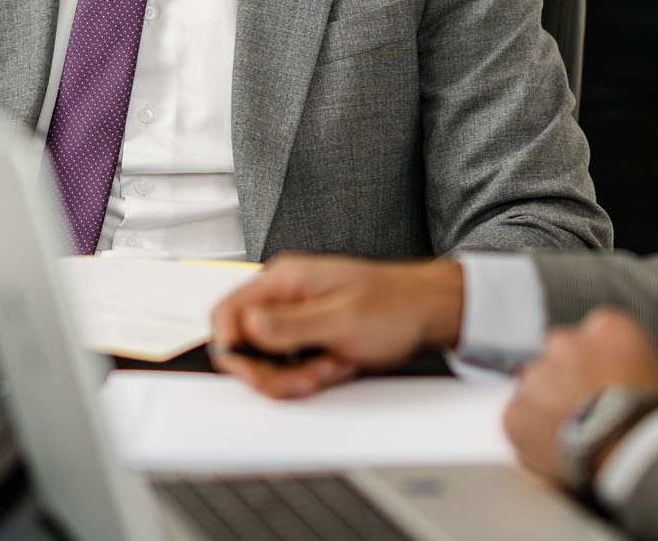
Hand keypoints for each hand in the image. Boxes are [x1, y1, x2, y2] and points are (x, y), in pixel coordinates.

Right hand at [210, 253, 464, 399]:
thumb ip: (289, 325)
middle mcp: (283, 298)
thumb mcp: (341, 319)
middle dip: (273, 371)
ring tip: (334, 365)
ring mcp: (296, 319)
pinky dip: (313, 376)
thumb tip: (244, 327)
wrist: (430, 312)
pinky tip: (340, 365)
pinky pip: (292, 368)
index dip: (233, 347)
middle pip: (244, 347)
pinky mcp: (309, 338)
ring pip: (268, 364)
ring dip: (297, 377)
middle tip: (311, 375)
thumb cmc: (395, 306)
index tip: (257, 368)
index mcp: (284, 280)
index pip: (227, 313)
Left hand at [503, 307, 657, 487]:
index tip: (606, 387)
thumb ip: (652, 373)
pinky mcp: (516, 412)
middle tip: (587, 412)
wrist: (640, 457)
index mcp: (607, 327)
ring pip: (534, 386)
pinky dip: (530, 436)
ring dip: (547, 406)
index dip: (597, 366)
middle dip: (567, 380)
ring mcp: (538, 376)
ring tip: (573, 438)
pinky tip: (556, 451)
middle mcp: (566, 342)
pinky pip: (517, 420)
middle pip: (558, 355)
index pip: (591, 337)